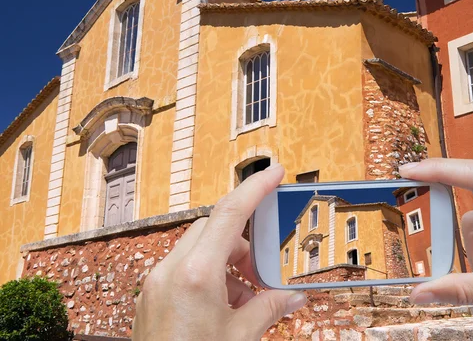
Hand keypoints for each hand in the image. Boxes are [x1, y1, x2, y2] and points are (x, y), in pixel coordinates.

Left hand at [132, 164, 306, 340]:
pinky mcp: (152, 295)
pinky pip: (186, 270)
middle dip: (245, 243)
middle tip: (265, 268)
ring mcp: (158, 282)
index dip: (255, 188)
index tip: (274, 173)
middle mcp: (171, 270)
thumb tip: (294, 295)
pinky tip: (226, 307)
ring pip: (200, 250)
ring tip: (247, 298)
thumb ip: (270, 308)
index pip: (230, 213)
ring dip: (229, 265)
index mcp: (196, 274)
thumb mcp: (241, 337)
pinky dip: (211, 278)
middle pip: (215, 230)